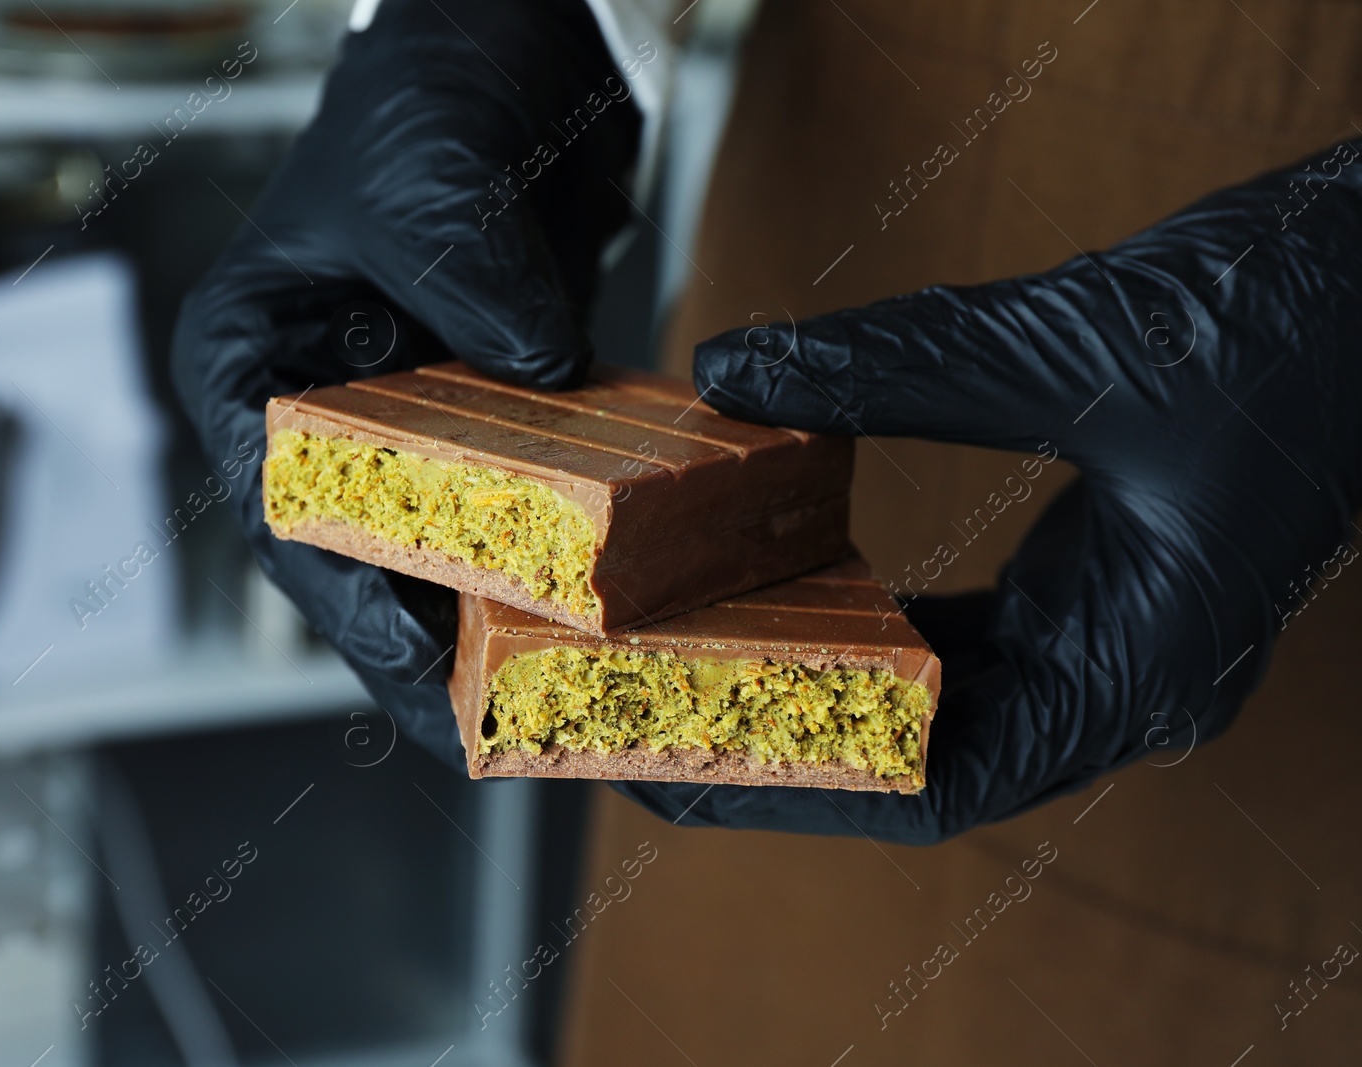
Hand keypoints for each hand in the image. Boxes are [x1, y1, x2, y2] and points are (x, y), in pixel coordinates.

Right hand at [171, 0, 641, 763]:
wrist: (506, 41)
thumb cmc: (418, 94)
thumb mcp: (425, 189)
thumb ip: (473, 291)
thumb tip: (540, 379)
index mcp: (251, 363)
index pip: (280, 507)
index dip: (339, 597)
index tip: (407, 661)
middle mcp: (325, 405)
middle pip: (364, 551)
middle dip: (423, 641)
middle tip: (488, 727)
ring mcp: (416, 413)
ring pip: (446, 540)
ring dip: (497, 611)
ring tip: (550, 696)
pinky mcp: (499, 404)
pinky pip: (527, 494)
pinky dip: (559, 549)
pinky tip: (602, 604)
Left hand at [616, 138, 1361, 842]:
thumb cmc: (1296, 320)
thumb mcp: (1083, 344)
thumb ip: (903, 366)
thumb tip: (737, 369)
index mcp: (1139, 670)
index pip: (933, 787)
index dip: (790, 788)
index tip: (668, 764)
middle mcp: (1122, 679)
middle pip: (917, 755)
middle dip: (781, 743)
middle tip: (640, 715)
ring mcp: (1112, 635)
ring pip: (936, 702)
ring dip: (819, 685)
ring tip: (691, 664)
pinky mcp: (1099, 585)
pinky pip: (962, 637)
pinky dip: (872, 622)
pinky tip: (791, 588)